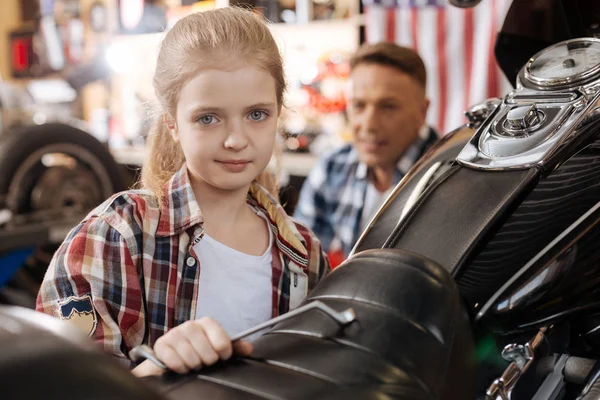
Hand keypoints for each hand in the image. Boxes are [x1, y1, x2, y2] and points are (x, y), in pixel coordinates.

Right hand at [131, 317, 252, 376]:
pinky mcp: (161, 345)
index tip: (223, 356)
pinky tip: (182, 367)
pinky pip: (173, 359)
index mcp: (206, 323)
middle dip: (207, 360)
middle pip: (205, 348)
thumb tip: (249, 349)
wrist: (172, 356)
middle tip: (205, 362)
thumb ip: (234, 348)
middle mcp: (190, 325)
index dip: (223, 349)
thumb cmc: (199, 351)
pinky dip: (180, 367)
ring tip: (193, 364)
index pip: (220, 336)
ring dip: (193, 364)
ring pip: (190, 355)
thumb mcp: (217, 348)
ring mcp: (174, 334)